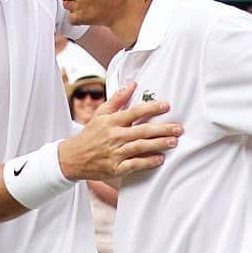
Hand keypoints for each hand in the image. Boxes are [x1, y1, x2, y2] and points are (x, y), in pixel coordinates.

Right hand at [58, 83, 181, 180]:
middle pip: (142, 131)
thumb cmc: (90, 135)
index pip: (134, 112)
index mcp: (111, 121)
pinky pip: (135, 164)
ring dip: (159, 144)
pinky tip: (160, 158)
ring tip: (174, 142)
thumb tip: (133, 84)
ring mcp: (115, 153)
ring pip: (141, 147)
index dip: (151, 108)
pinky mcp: (116, 168)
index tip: (166, 105)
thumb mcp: (101, 114)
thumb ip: (118, 99)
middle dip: (162, 129)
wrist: (73, 158)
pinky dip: (148, 161)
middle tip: (178, 128)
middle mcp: (114, 136)